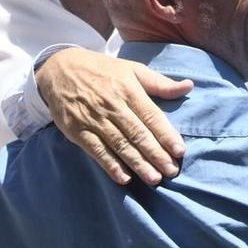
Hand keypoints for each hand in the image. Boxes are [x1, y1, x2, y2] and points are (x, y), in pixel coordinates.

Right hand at [37, 49, 190, 184]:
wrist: (59, 68)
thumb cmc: (102, 70)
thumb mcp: (131, 69)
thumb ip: (159, 83)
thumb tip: (188, 86)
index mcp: (128, 89)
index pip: (151, 116)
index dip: (166, 135)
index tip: (180, 152)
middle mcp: (112, 105)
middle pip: (137, 134)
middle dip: (156, 154)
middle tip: (171, 172)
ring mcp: (93, 119)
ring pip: (119, 145)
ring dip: (138, 163)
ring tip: (154, 179)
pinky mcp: (77, 130)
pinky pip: (96, 151)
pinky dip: (110, 165)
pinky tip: (124, 177)